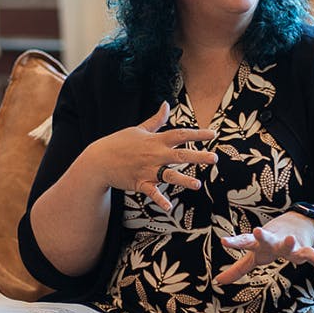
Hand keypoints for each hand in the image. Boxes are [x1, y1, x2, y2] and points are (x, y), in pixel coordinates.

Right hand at [79, 101, 215, 211]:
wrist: (99, 160)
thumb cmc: (119, 142)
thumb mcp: (139, 128)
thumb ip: (156, 120)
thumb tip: (166, 105)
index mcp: (155, 140)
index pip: (180, 135)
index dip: (197, 134)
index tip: (213, 134)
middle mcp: (154, 155)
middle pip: (180, 155)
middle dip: (198, 157)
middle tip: (214, 158)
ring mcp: (147, 170)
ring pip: (169, 175)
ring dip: (183, 180)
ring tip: (197, 185)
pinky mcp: (139, 183)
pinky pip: (152, 192)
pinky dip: (160, 200)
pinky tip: (169, 207)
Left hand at [214, 215, 313, 285]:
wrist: (296, 227)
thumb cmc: (269, 245)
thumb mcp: (253, 257)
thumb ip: (237, 269)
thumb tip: (218, 281)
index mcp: (258, 244)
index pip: (244, 242)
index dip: (234, 242)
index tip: (224, 241)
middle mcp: (272, 242)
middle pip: (265, 239)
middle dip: (261, 235)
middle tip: (256, 229)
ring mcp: (287, 244)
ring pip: (288, 244)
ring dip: (289, 242)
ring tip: (291, 239)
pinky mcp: (302, 249)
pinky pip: (307, 253)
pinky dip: (312, 255)